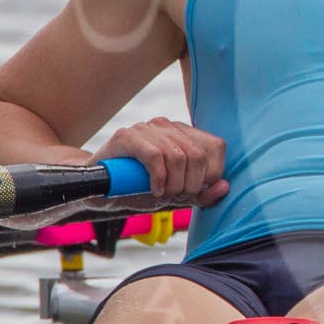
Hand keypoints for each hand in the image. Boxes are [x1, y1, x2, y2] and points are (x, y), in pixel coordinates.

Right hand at [91, 117, 228, 207]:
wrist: (98, 189)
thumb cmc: (139, 189)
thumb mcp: (176, 195)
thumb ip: (202, 194)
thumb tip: (225, 187)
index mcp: (184, 134)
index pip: (216, 146)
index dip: (211, 174)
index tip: (194, 191)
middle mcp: (167, 126)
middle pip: (198, 155)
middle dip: (191, 184)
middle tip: (175, 196)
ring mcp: (147, 128)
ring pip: (179, 156)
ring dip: (174, 184)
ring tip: (162, 194)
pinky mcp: (127, 136)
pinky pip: (155, 156)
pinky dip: (159, 179)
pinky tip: (153, 190)